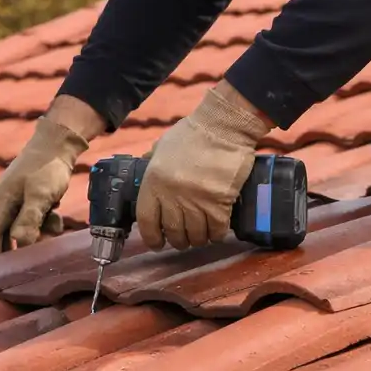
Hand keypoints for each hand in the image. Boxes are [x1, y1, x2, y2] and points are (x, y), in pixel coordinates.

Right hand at [0, 96, 104, 256]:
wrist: (57, 143)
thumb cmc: (47, 168)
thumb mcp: (41, 195)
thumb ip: (30, 218)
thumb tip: (20, 243)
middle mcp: (1, 203)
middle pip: (2, 237)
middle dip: (15, 251)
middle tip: (25, 269)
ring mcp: (13, 201)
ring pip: (20, 229)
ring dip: (35, 234)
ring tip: (50, 227)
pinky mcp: (26, 200)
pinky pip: (31, 220)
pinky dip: (43, 223)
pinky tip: (55, 216)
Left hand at [136, 79, 273, 250]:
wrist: (224, 126)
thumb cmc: (194, 133)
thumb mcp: (163, 146)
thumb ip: (153, 161)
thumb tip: (145, 166)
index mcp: (153, 181)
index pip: (146, 220)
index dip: (151, 237)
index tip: (157, 243)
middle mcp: (172, 195)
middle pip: (173, 232)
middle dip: (178, 240)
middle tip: (184, 239)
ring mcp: (196, 201)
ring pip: (195, 235)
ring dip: (198, 239)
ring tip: (201, 235)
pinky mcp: (219, 204)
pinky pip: (216, 231)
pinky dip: (216, 234)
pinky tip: (216, 230)